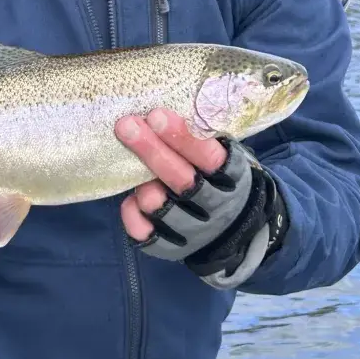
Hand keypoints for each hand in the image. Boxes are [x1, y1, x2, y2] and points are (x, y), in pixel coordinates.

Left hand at [115, 109, 227, 240]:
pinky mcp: (172, 248)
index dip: (182, 137)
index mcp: (231, 176)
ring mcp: (195, 230)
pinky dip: (134, 216)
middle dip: (152, 152)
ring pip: (165, 209)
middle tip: (126, 126)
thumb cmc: (217, 174)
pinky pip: (147, 235)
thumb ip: (199, 135)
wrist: (233, 225)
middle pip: (183, 181)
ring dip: (145, 187)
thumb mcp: (223, 152)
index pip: (210, 157)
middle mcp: (216, 206)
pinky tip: (130, 199)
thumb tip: (158, 110)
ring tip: (129, 166)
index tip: (156, 115)